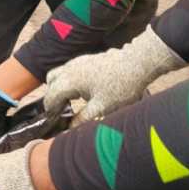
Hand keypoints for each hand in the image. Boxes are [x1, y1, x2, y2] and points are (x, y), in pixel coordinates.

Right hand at [43, 26, 185, 124]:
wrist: (137, 64)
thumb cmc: (121, 85)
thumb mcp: (101, 108)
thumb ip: (83, 119)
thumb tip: (70, 129)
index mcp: (70, 80)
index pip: (51, 96)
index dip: (51, 110)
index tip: (54, 120)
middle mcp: (70, 68)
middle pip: (51, 83)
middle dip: (52, 98)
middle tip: (59, 112)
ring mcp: (78, 62)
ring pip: (58, 74)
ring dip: (58, 87)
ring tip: (68, 102)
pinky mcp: (86, 60)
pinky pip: (68, 70)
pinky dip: (67, 81)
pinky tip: (80, 91)